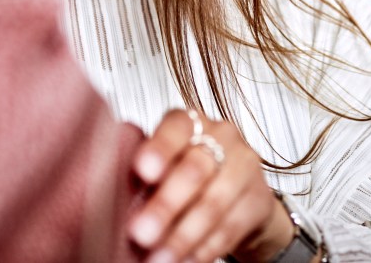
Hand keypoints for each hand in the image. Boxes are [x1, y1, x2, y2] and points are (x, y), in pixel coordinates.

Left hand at [128, 108, 294, 262]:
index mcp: (190, 122)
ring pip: (213, 203)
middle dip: (166, 205)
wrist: (236, 192)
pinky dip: (205, 248)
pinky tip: (186, 260)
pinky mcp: (259, 199)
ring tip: (159, 257)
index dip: (160, 149)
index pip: (176, 127)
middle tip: (140, 232)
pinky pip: (231, 227)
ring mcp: (245, 165)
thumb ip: (145, 172)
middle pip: (194, 169)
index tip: (142, 171)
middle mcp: (222, 136)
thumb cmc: (185, 173)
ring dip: (183, 235)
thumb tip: (111, 193)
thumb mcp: (163, 165)